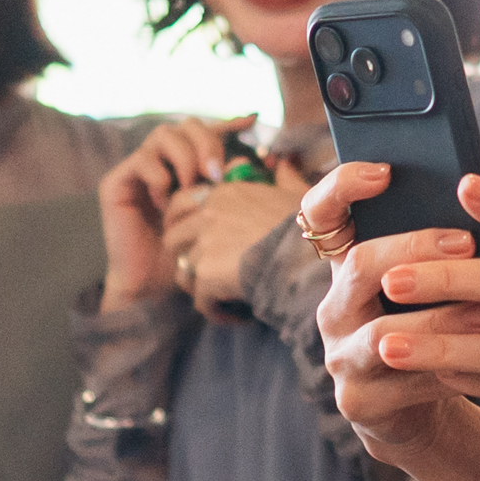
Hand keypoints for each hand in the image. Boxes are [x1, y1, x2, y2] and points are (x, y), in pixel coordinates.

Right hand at [97, 115, 261, 308]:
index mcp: (188, 166)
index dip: (228, 123)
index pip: (207, 131)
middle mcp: (163, 162)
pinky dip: (159, 176)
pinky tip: (166, 202)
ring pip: (163, 135)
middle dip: (206, 142)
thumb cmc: (190, 256)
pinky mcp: (116, 182)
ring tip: (194, 187)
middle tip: (217, 172)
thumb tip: (259, 161)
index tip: (253, 121)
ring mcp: (138, 170)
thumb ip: (235, 188)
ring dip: (185, 158)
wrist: (156, 286)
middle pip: (185, 125)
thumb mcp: (220, 217)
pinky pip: (141, 160)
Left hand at [167, 173, 304, 315]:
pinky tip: (236, 315)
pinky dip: (216, 310)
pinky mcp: (206, 276)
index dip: (181, 222)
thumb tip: (284, 164)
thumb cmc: (307, 227)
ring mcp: (203, 246)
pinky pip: (200, 300)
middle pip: (172, 238)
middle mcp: (207, 215)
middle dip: (184, 256)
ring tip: (221, 296)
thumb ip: (284, 177)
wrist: (307, 259)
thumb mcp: (297, 194)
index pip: (180, 202)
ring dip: (199, 286)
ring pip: (183, 272)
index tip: (195, 238)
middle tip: (204, 271)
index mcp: (223, 192)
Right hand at [304, 163, 479, 453]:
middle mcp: (333, 307)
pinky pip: (404, 381)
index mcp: (347, 267)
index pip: (319, 213)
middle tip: (468, 242)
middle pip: (361, 265)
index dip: (342, 186)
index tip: (385, 170)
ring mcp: (340, 356)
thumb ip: (438, 248)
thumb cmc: (436, 327)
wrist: (422, 408)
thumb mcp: (433, 284)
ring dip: (441, 319)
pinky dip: (449, 369)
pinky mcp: (357, 400)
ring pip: (383, 333)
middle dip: (417, 248)